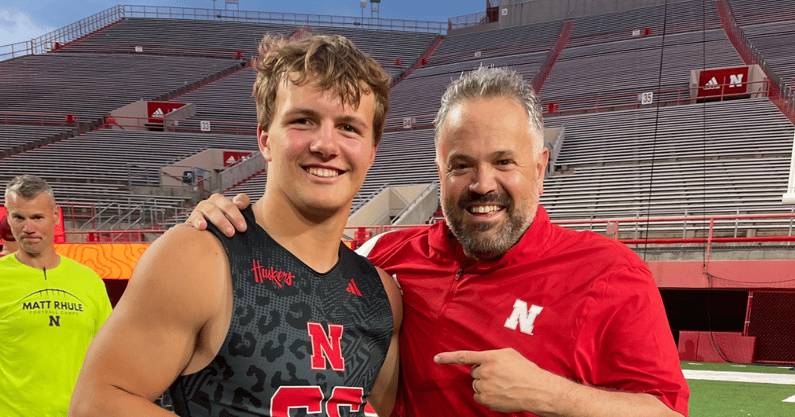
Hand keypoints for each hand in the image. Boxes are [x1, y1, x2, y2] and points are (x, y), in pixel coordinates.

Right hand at [185, 193, 250, 236]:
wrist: (203, 236)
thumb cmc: (223, 227)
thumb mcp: (236, 220)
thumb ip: (244, 210)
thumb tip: (240, 204)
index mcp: (228, 201)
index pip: (240, 199)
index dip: (243, 203)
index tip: (244, 210)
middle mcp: (215, 201)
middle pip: (227, 205)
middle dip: (235, 217)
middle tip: (242, 229)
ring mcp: (203, 208)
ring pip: (212, 210)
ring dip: (221, 221)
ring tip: (229, 232)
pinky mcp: (193, 217)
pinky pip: (195, 217)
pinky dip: (199, 221)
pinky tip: (203, 227)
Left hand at [434, 348, 570, 413]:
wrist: (536, 389)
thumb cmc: (525, 370)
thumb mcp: (509, 354)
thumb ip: (492, 354)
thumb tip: (482, 359)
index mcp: (490, 357)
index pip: (464, 357)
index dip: (448, 358)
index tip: (436, 359)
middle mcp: (485, 372)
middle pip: (473, 373)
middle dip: (482, 373)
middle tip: (498, 375)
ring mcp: (485, 387)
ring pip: (475, 385)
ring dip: (484, 384)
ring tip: (501, 385)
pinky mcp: (487, 400)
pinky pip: (478, 397)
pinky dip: (485, 396)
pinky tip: (498, 393)